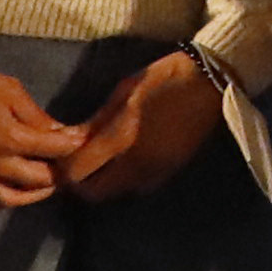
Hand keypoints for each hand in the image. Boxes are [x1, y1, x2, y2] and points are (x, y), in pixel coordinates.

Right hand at [0, 55, 79, 212]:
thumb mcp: (9, 91)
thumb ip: (37, 117)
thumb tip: (62, 133)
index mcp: (8, 138)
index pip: (53, 151)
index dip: (73, 146)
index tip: (83, 142)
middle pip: (35, 181)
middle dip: (57, 175)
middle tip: (66, 168)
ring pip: (6, 200)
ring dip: (30, 196)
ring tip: (42, 186)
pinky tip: (2, 195)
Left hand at [54, 47, 224, 202]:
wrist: (211, 82)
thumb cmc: (164, 78)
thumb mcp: (124, 92)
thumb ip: (96, 122)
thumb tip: (70, 140)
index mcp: (122, 138)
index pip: (77, 172)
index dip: (63, 169)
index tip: (60, 159)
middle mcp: (138, 163)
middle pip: (96, 193)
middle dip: (81, 183)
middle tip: (77, 165)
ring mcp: (157, 170)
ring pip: (118, 192)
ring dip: (105, 183)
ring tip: (102, 162)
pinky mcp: (172, 170)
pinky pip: (139, 186)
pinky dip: (126, 179)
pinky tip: (127, 160)